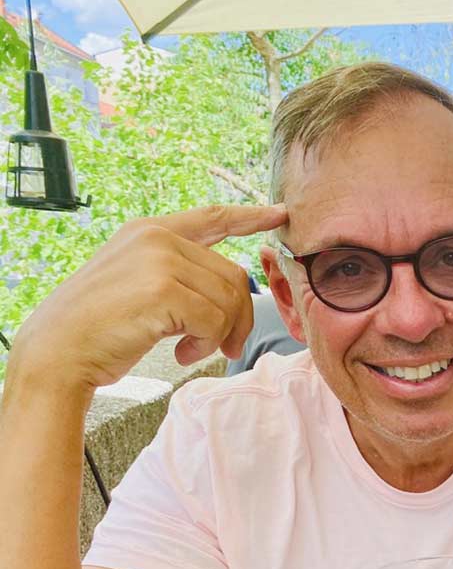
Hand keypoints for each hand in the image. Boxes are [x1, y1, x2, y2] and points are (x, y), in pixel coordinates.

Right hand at [11, 204, 287, 392]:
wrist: (58, 350)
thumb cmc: (100, 327)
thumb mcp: (138, 284)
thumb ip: (178, 274)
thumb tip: (236, 290)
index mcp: (149, 231)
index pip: (211, 218)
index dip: (249, 217)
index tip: (279, 214)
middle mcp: (156, 238)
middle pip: (234, 276)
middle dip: (237, 317)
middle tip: (223, 346)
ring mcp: (160, 260)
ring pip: (230, 300)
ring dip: (219, 335)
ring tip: (189, 349)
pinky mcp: (163, 289)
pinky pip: (215, 321)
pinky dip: (206, 345)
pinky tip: (181, 354)